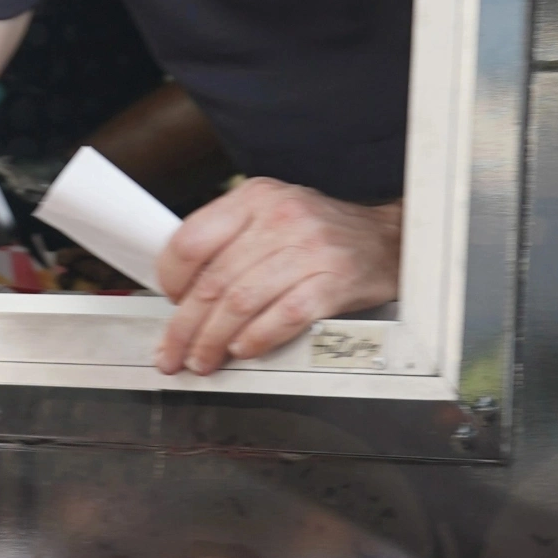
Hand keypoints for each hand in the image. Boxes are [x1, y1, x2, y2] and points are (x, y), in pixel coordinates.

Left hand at [153, 179, 401, 374]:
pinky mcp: (334, 282)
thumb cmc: (322, 234)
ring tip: (204, 359)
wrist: (389, 241)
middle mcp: (280, 218)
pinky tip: (244, 350)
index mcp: (256, 198)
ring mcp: (309, 250)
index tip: (169, 303)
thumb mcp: (271, 216)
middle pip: (214, 281)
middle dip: (186, 326)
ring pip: (241, 303)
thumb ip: (229, 241)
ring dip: (215, 340)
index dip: (171, 278)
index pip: (192, 239)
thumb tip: (181, 287)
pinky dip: (257, 339)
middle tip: (174, 351)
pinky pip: (283, 317)